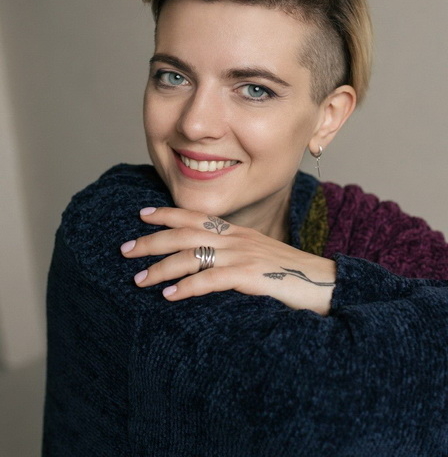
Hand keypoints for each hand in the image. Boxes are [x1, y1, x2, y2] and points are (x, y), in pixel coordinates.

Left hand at [120, 207, 335, 314]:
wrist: (325, 282)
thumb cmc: (290, 274)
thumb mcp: (258, 257)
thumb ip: (232, 255)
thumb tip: (204, 264)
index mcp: (236, 231)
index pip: (195, 216)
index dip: (167, 214)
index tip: (142, 214)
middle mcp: (236, 238)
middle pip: (185, 233)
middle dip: (152, 240)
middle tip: (125, 250)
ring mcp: (243, 254)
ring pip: (192, 255)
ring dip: (162, 267)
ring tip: (138, 279)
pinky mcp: (251, 275)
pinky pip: (212, 278)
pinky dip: (188, 286)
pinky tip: (170, 296)